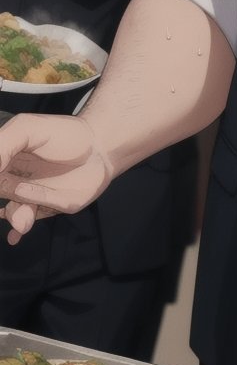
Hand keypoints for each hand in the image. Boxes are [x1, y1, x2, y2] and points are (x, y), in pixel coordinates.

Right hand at [0, 114, 113, 244]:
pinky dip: (18, 229)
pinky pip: (29, 220)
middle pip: (2, 192)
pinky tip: (14, 236)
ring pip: (14, 211)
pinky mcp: (49, 208)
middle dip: (5, 193)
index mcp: (4, 161)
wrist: (99, 146)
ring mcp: (30, 197)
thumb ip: (3, 143)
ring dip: (16, 214)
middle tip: (18, 191)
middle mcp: (12, 181)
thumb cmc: (63, 133)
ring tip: (23, 220)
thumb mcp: (27, 127)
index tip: (3, 179)